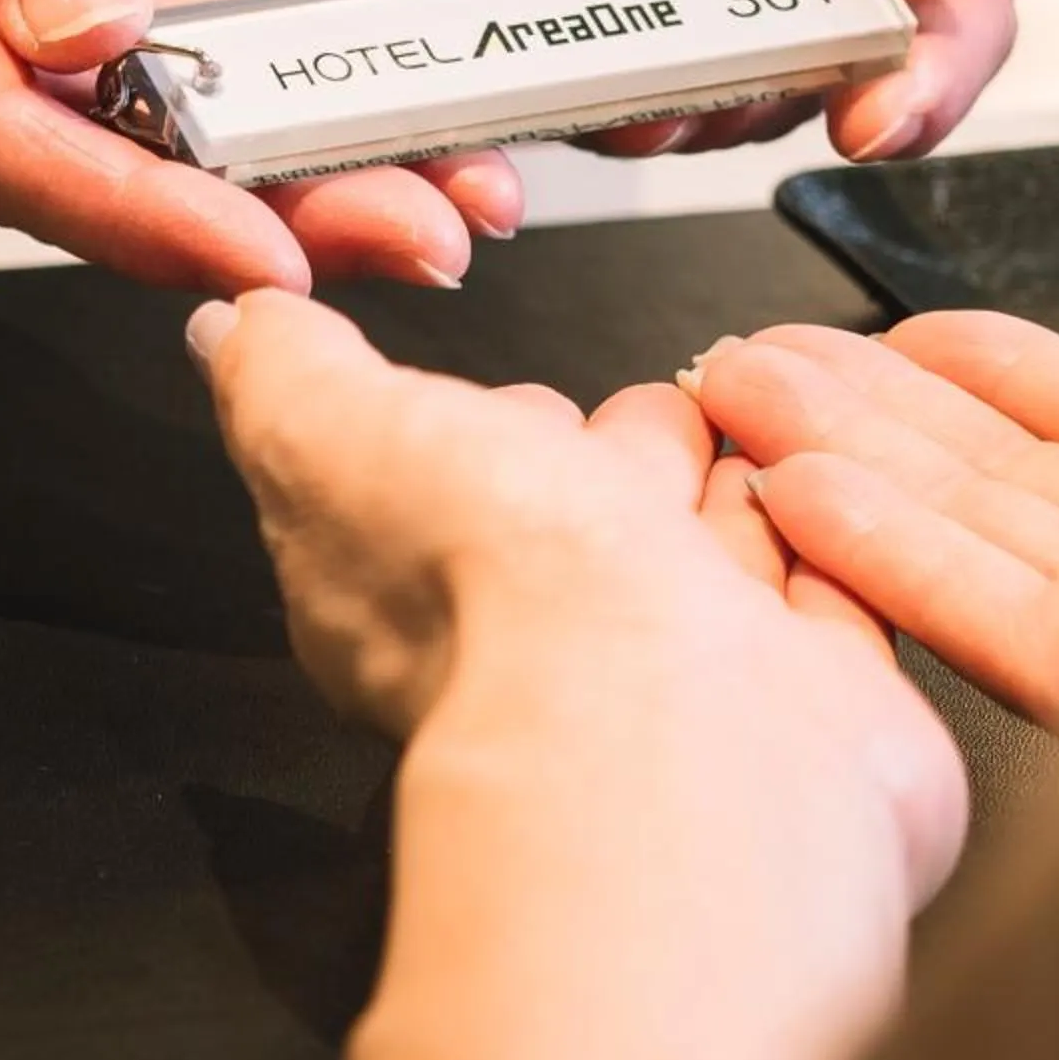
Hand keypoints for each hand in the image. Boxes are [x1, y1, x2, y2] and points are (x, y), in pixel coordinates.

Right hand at [0, 0, 518, 294]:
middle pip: (40, 172)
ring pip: (62, 155)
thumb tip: (98, 42)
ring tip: (399, 204)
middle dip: (228, 222)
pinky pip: (58, 100)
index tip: (272, 249)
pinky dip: (177, 123)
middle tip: (415, 239)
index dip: (136, 210)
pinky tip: (303, 140)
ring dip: (224, 187)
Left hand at [187, 289, 964, 885]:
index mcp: (417, 584)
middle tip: (654, 408)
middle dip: (621, 449)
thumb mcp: (329, 429)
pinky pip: (829, 595)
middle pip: (594, 513)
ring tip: (758, 427)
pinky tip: (830, 494)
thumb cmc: (497, 595)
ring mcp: (690, 675)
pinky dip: (830, 538)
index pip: (460, 477)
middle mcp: (552, 637)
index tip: (505, 388)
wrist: (671, 729)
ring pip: (710, 548)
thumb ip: (282, 374)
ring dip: (730, 484)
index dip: (484, 421)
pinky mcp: (812, 700)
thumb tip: (227, 329)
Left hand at [296, 0, 1014, 159]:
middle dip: (767, 100)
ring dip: (648, 114)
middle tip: (707, 91)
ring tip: (609, 97)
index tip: (880, 118)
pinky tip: (506, 94)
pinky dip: (530, 94)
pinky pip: (540, 62)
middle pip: (811, 68)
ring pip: (677, 93)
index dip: (929, 69)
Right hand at [686, 316, 1058, 728]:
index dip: (997, 370)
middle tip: (757, 353)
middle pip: (1005, 475)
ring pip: (966, 532)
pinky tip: (797, 492)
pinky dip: (882, 550)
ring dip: (841, 461)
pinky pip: (977, 612)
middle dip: (871, 407)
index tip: (898, 334)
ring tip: (736, 395)